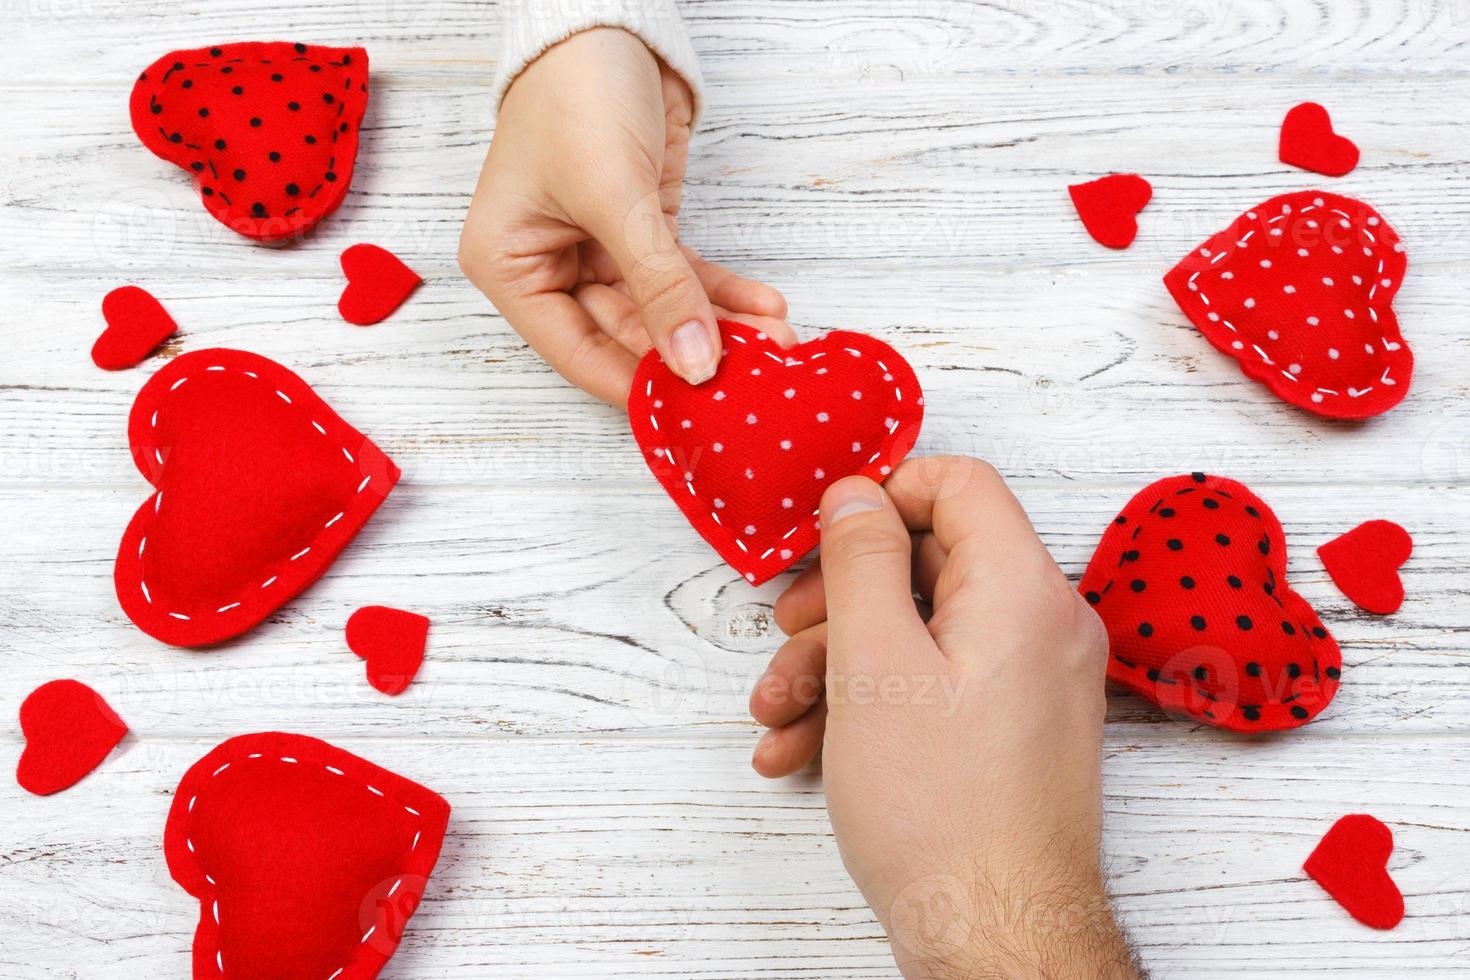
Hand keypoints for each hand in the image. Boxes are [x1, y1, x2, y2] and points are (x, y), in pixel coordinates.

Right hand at [458, 27, 791, 405]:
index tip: (691, 413)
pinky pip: (683, 278)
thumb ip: (658, 285)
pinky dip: (721, 294)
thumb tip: (694, 364)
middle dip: (691, 354)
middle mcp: (549, 268)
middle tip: (751, 379)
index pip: (575, 350)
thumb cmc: (575, 94)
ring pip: (662, 311)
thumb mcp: (615, 196)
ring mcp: (596, 252)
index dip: (635, 383)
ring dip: (717, 328)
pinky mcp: (640, 232)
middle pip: (625, 335)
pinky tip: (762, 309)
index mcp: (509, 267)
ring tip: (773, 344)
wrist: (607, 20)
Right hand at [750, 457, 1138, 977]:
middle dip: (838, 600)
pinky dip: (870, 704)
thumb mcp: (874, 664)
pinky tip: (803, 753)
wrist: (995, 936)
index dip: (883, 495)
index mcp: (1023, 589)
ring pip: (920, 631)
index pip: (959, 483)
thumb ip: (861, 561)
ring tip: (777, 720)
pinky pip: (937, 683)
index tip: (825, 538)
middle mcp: (1042, 625)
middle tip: (785, 633)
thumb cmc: (941, 811)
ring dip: (836, 664)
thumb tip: (856, 493)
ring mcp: (1032, 680)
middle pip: (927, 563)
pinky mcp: (1013, 727)